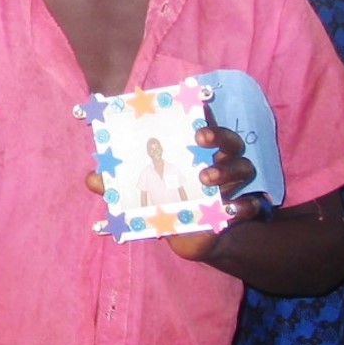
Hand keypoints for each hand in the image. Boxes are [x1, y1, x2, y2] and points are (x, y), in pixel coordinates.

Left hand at [84, 120, 265, 262]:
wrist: (195, 238)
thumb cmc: (167, 205)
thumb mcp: (142, 194)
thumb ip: (118, 185)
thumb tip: (91, 179)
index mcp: (193, 152)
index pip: (202, 124)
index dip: (201, 112)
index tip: (193, 106)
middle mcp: (217, 162)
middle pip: (229, 140)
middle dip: (218, 135)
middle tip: (200, 139)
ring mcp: (232, 184)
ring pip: (243, 166)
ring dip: (227, 171)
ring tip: (207, 179)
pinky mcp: (241, 208)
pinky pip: (252, 204)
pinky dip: (245, 206)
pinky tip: (233, 210)